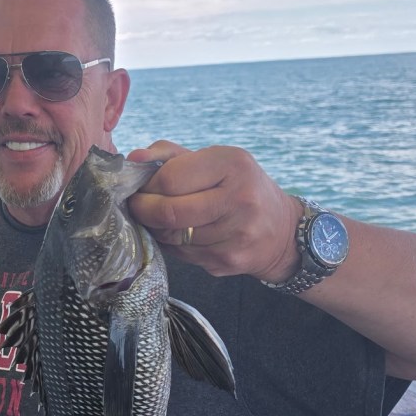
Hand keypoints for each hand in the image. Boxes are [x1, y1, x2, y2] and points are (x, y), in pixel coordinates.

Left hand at [126, 141, 301, 281]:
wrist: (281, 231)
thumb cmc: (238, 187)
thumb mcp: (215, 160)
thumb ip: (170, 155)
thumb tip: (134, 157)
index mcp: (234, 165)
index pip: (170, 178)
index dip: (147, 185)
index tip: (142, 186)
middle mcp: (240, 199)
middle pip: (168, 212)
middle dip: (143, 209)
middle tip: (137, 205)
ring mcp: (236, 234)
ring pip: (171, 236)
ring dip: (156, 228)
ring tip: (160, 218)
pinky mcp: (227, 261)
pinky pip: (182, 254)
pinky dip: (172, 244)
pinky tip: (179, 234)